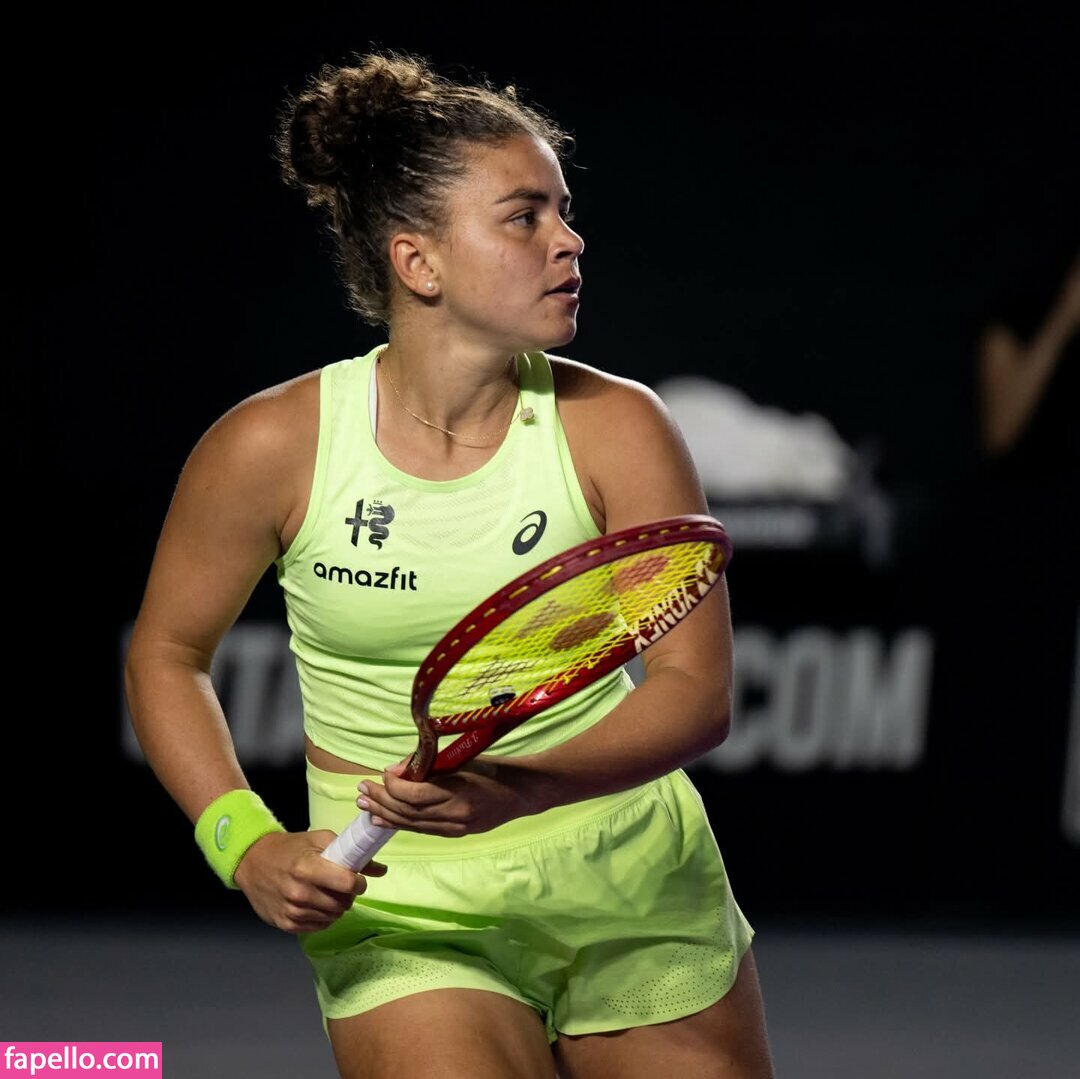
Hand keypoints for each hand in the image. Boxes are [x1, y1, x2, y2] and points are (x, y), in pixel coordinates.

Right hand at [233, 830, 386, 933]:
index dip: (358, 883)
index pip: (347, 884)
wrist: (253, 862)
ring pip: (332, 917)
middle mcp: (299, 892)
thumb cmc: (290, 848)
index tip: (357, 880)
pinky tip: (318, 904)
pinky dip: (323, 918)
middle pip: (342, 904)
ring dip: (336, 907)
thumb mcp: (320, 840)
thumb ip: (351, 854)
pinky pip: (318, 927)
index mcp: (307, 868)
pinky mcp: (285, 924)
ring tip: (328, 894)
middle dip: (348, 896)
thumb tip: (381, 870)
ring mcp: (291, 911)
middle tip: (342, 887)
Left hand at [357, 759, 548, 837]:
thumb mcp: (463, 757)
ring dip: (384, 814)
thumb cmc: (494, 767)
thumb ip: (430, 764)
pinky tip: (383, 819)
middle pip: (408, 812)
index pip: (414, 794)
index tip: (381, 773)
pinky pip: (421, 829)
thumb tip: (397, 769)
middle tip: (361, 790)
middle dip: (381, 801)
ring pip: (411, 824)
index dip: (393, 786)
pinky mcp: (455, 833)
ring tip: (363, 805)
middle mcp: (455, 815)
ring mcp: (455, 828)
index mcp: (459, 792)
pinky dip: (400, 823)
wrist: (522, 792)